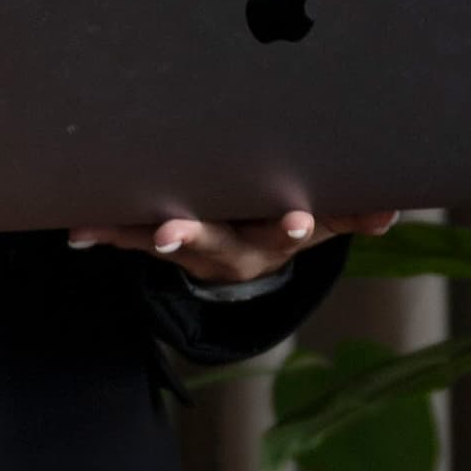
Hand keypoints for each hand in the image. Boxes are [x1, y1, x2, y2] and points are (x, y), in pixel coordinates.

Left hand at [65, 206, 400, 285]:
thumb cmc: (281, 220)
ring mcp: (192, 248)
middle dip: (193, 235)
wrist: (242, 258)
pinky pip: (129, 235)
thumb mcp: (319, 222)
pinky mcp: (158, 239)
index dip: (295, 224)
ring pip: (165, 240)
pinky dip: (105, 232)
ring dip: (139, 235)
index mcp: (274, 238)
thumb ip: (349, 215)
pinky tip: (78, 230)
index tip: (298, 219)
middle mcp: (230, 249)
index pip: (288, 230)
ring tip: (109, 229)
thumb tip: (392, 212)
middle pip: (213, 243)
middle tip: (171, 233)